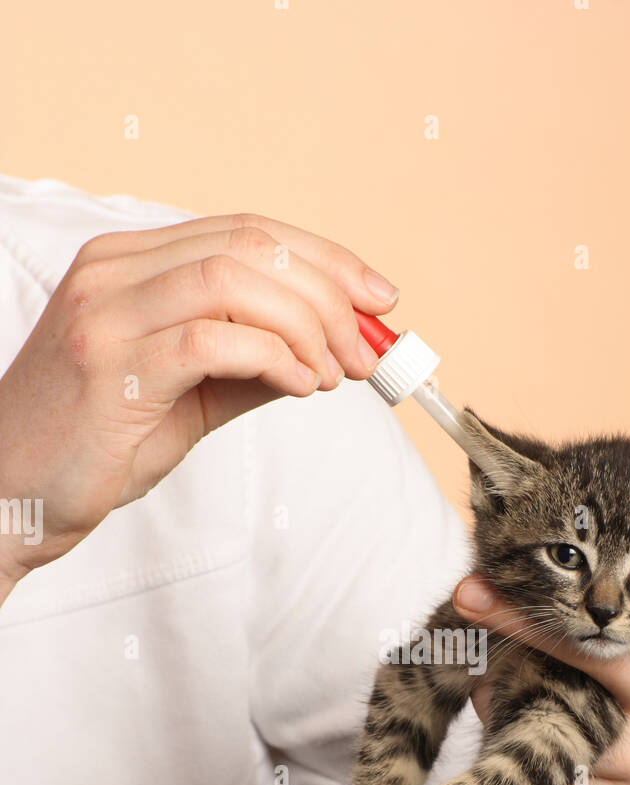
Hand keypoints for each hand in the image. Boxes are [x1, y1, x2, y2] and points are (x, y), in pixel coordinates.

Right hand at [0, 212, 397, 591]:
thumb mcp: (185, 397)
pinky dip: (274, 358)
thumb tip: (328, 355)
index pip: (246, 231)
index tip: (380, 297)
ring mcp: (106, 312)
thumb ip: (248, 367)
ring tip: (331, 375)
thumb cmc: (94, 448)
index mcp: (130, 264)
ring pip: (235, 280)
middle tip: (366, 351)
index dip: (325, 258)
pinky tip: (297, 386)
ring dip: (307, 326)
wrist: (10, 496)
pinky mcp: (110, 364)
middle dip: (329, 293)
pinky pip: (214, 338)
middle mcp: (114, 271)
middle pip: (249, 244)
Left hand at [454, 577, 629, 784]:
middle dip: (505, 694)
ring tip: (510, 721)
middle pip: (549, 722)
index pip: (588, 650)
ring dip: (513, 749)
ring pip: (543, 780)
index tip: (471, 596)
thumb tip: (585, 587)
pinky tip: (540, 773)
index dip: (522, 622)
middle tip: (487, 674)